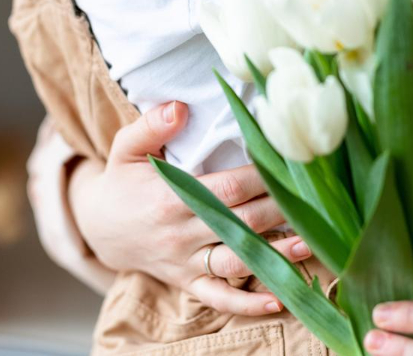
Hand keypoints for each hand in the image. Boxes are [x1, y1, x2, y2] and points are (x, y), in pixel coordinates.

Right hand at [70, 101, 312, 315]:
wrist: (99, 227)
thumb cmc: (121, 181)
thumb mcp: (125, 147)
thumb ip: (151, 125)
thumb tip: (180, 107)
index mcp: (169, 197)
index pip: (226, 188)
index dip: (260, 178)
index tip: (288, 165)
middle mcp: (180, 233)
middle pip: (239, 222)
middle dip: (278, 211)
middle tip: (313, 200)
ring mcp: (185, 261)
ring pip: (235, 262)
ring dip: (273, 256)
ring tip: (307, 245)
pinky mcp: (187, 282)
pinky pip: (219, 297)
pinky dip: (247, 304)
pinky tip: (279, 301)